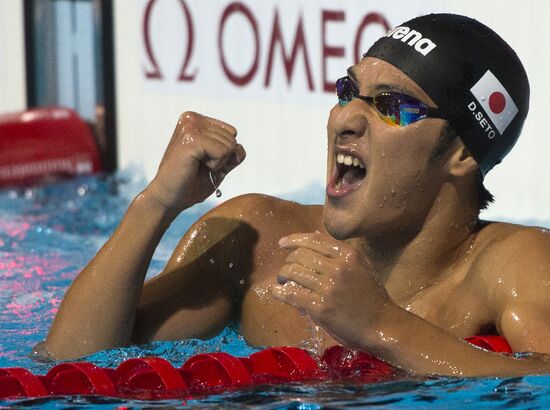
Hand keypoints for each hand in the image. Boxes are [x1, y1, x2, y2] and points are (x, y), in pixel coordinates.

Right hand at [146, 112, 245, 211]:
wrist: (169, 197)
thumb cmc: (191, 183)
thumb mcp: (219, 165)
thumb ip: (232, 154)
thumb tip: (239, 147)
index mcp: (196, 120)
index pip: (232, 132)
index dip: (224, 153)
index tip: (203, 160)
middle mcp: (191, 118)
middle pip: (232, 137)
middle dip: (222, 158)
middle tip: (198, 166)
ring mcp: (190, 127)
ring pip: (230, 144)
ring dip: (217, 162)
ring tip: (196, 166)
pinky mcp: (191, 139)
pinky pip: (223, 151)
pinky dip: (215, 165)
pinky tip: (195, 167)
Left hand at [272, 232, 392, 348]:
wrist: (383, 326)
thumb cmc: (372, 296)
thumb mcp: (361, 266)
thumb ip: (338, 251)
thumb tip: (314, 234)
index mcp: (348, 255)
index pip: (314, 240)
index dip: (294, 239)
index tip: (283, 243)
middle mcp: (338, 267)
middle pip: (300, 255)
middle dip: (288, 261)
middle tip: (285, 271)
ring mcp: (328, 288)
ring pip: (293, 272)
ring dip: (282, 275)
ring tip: (282, 281)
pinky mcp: (320, 307)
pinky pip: (292, 294)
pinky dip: (279, 292)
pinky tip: (277, 292)